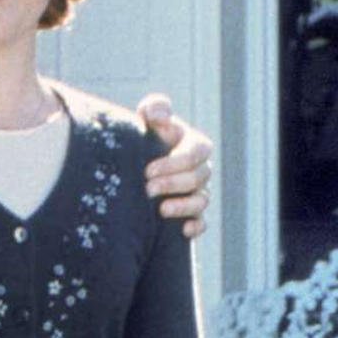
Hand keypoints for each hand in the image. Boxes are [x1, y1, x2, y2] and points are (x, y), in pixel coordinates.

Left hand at [136, 93, 212, 238]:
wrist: (134, 165)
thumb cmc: (143, 137)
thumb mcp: (145, 119)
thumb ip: (155, 108)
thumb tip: (160, 116)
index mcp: (194, 145)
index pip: (196, 153)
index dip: (175, 162)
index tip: (148, 170)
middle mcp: (200, 169)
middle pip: (198, 177)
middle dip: (173, 183)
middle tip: (148, 188)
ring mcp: (198, 192)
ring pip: (202, 200)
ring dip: (183, 206)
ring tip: (161, 210)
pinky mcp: (192, 214)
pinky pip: (203, 223)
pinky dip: (196, 226)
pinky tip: (182, 229)